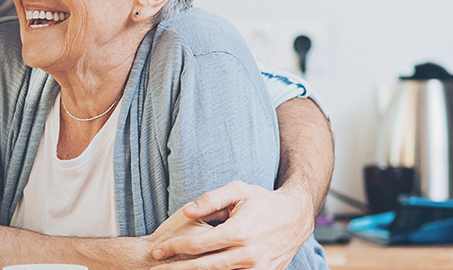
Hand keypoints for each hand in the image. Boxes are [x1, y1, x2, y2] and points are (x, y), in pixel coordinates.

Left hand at [149, 181, 314, 269]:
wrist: (296, 218)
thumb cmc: (263, 202)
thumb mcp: (238, 191)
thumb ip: (210, 200)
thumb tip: (186, 211)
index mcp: (239, 232)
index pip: (197, 245)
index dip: (173, 248)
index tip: (156, 251)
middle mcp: (247, 254)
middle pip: (203, 267)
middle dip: (176, 269)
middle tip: (155, 269)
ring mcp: (257, 268)